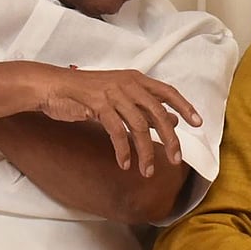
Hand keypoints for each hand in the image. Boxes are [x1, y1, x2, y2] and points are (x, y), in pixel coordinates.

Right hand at [39, 68, 201, 176]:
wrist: (53, 86)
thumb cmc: (85, 92)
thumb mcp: (119, 96)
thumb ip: (145, 107)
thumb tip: (173, 120)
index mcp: (136, 79)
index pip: (167, 92)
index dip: (185, 107)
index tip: (198, 123)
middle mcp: (128, 84)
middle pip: (158, 113)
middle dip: (170, 139)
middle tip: (175, 159)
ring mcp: (113, 94)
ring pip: (139, 126)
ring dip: (145, 152)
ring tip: (146, 171)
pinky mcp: (98, 105)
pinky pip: (117, 132)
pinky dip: (123, 150)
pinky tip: (124, 163)